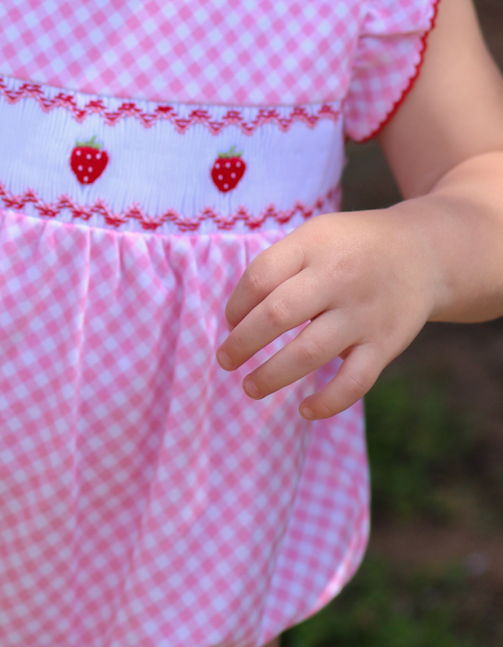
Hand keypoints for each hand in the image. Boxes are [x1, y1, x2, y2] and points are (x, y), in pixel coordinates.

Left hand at [216, 208, 438, 419]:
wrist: (421, 253)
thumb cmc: (349, 247)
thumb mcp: (314, 236)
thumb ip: (278, 267)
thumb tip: (237, 319)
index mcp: (314, 246)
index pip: (260, 277)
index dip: (236, 304)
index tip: (230, 321)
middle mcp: (338, 278)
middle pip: (278, 314)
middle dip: (243, 343)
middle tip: (225, 360)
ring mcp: (363, 314)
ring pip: (310, 353)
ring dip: (272, 375)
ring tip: (249, 387)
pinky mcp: (386, 344)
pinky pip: (354, 382)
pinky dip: (328, 402)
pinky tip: (304, 410)